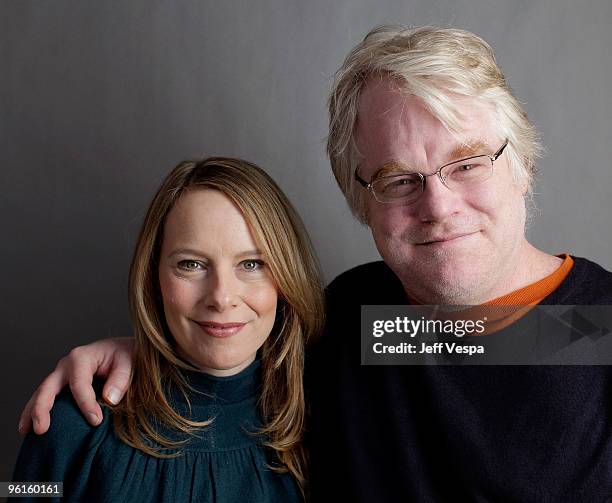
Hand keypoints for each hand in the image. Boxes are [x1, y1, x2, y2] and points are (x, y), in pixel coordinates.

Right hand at [18, 337, 134, 434]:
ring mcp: (61, 374)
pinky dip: (37, 411)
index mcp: (82, 357)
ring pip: (41, 393)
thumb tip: (109, 399)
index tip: (96, 421)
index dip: (86, 404)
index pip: (79, 384)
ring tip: (26, 432)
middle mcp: (67, 364)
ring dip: (32, 412)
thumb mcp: (130, 363)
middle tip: (41, 430)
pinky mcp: (61, 384)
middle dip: (42, 408)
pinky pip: (46, 398)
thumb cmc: (127, 356)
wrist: (124, 351)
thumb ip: (121, 379)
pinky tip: (31, 428)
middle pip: (48, 387)